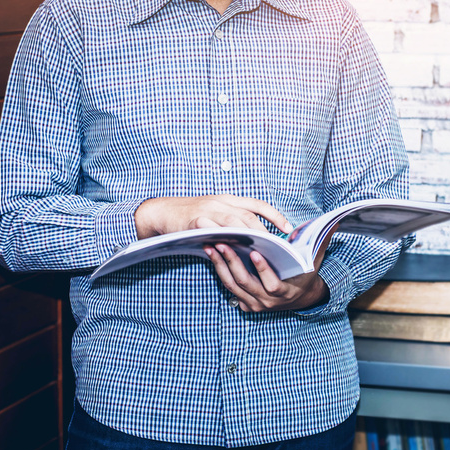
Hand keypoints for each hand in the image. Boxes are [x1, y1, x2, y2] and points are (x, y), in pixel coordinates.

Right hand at [134, 195, 292, 238]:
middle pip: (248, 215)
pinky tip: (234, 249)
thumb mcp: (215, 214)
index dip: (274, 215)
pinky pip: (213, 229)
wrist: (161, 211)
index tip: (288, 227)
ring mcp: (207, 210)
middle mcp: (220, 202)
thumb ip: (232, 224)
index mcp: (228, 200)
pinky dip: (225, 238)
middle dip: (264, 230)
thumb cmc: (191, 216)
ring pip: (234, 221)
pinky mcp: (194, 221)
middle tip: (276, 246)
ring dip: (249, 235)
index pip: (257, 204)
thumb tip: (253, 242)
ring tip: (261, 249)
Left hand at [203, 226, 335, 312]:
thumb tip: (335, 222)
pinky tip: (213, 256)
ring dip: (220, 266)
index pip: (272, 284)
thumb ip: (322, 241)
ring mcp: (255, 305)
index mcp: (284, 293)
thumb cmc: (305, 273)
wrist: (300, 297)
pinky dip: (220, 272)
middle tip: (222, 243)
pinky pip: (229, 289)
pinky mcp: (245, 306)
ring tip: (211, 246)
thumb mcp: (314, 260)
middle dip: (232, 262)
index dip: (263, 269)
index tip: (254, 252)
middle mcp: (267, 302)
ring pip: (233, 286)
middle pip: (245, 283)